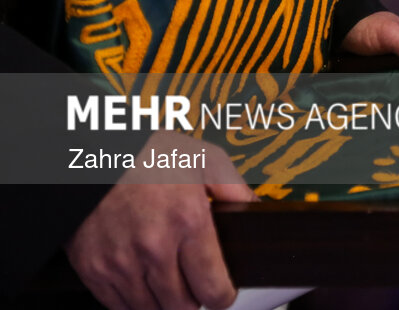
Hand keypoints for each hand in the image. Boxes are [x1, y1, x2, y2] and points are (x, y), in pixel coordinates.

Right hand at [65, 131, 255, 309]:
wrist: (93, 154)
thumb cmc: (149, 153)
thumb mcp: (204, 159)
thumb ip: (234, 189)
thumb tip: (256, 211)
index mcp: (187, 221)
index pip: (213, 288)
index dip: (223, 295)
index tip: (222, 290)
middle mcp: (154, 247)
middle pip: (183, 305)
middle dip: (194, 297)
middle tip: (194, 282)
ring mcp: (120, 262)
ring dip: (164, 301)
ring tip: (168, 279)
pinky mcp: (93, 268)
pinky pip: (118, 306)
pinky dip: (133, 300)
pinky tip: (141, 280)